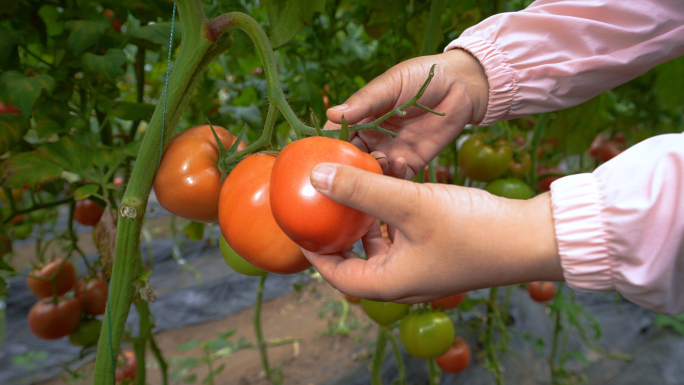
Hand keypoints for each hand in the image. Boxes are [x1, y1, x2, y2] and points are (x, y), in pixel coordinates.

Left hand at [304, 163, 563, 302]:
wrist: (532, 238)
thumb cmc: (473, 228)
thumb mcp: (411, 203)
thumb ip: (362, 190)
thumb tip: (317, 177)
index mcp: (391, 282)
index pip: (337, 275)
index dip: (314, 252)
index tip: (301, 225)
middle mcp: (404, 282)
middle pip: (356, 263)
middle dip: (338, 236)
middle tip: (324, 208)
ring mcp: (423, 270)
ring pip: (380, 249)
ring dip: (365, 225)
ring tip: (352, 195)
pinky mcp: (439, 254)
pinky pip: (402, 240)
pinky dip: (390, 220)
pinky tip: (390, 191)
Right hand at [323, 49, 488, 178]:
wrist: (461, 85)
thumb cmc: (421, 76)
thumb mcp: (390, 84)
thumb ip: (364, 101)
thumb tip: (332, 115)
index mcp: (362, 118)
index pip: (337, 137)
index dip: (327, 148)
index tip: (317, 159)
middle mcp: (373, 138)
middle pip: (351, 161)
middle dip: (346, 169)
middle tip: (343, 174)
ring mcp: (392, 152)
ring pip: (372, 174)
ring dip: (370, 175)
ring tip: (375, 164)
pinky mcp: (413, 163)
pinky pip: (398, 179)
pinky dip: (393, 179)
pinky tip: (397, 164)